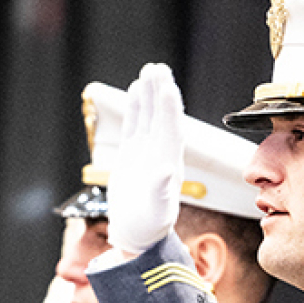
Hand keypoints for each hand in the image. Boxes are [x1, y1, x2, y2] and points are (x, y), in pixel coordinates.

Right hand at [107, 63, 185, 254]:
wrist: (137, 234)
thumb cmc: (149, 226)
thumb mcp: (157, 211)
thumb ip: (161, 191)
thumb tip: (166, 172)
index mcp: (169, 163)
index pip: (171, 130)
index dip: (169, 109)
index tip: (167, 87)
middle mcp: (161, 153)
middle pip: (162, 117)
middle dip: (161, 92)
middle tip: (158, 68)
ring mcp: (147, 152)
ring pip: (148, 117)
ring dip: (149, 95)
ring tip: (149, 70)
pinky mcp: (133, 155)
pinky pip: (135, 126)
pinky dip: (135, 108)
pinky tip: (134, 90)